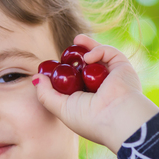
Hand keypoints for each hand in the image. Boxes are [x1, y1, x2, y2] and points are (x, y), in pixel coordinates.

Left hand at [33, 34, 158, 153]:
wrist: (116, 118)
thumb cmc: (88, 119)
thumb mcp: (61, 108)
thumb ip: (46, 94)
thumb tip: (36, 77)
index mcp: (86, 99)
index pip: (74, 81)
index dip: (63, 72)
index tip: (52, 66)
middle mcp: (100, 87)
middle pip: (85, 66)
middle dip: (76, 56)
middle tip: (65, 50)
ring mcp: (111, 77)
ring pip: (98, 56)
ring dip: (87, 46)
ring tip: (76, 39)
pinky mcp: (122, 67)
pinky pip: (109, 53)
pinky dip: (97, 51)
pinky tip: (88, 58)